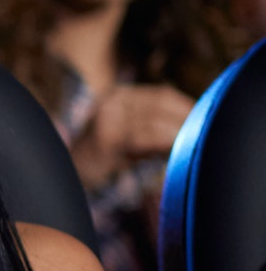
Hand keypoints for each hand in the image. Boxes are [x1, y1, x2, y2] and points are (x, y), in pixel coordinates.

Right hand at [69, 84, 194, 187]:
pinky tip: (177, 153)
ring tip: (194, 147)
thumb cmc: (101, 159)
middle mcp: (110, 100)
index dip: (188, 108)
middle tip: (206, 137)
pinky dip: (165, 143)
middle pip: (161, 105)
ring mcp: (106, 118)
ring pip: (154, 121)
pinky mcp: (106, 139)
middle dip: (187, 120)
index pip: (163, 95)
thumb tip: (196, 126)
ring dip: (180, 134)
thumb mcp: (128, 133)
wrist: (63, 176)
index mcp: (118, 94)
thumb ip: (155, 126)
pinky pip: (144, 137)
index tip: (207, 123)